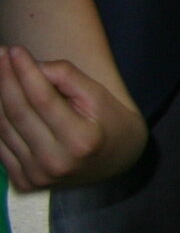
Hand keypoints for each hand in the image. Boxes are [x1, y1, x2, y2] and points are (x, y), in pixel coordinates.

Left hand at [0, 45, 145, 189]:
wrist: (116, 163)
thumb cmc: (110, 123)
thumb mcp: (99, 95)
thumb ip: (67, 77)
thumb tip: (30, 65)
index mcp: (81, 141)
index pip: (43, 99)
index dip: (25, 71)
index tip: (14, 49)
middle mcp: (56, 162)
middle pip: (18, 113)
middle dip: (4, 79)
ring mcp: (37, 176)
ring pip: (3, 128)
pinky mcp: (23, 183)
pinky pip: (0, 145)